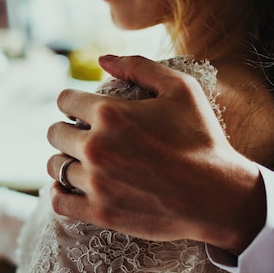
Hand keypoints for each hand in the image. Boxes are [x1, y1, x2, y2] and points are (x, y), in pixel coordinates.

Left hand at [46, 55, 266, 254]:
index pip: (65, 100)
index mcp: (110, 113)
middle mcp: (96, 147)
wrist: (219, 196)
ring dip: (64, 160)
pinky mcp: (100, 213)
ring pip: (54, 166)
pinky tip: (68, 186)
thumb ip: (139, 66)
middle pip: (54, 133)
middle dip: (67, 129)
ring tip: (80, 161)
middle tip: (83, 135)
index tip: (82, 111)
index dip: (72, 102)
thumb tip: (102, 59)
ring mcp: (96, 183)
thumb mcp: (182, 89)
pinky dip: (58, 192)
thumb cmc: (202, 139)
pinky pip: (57, 201)